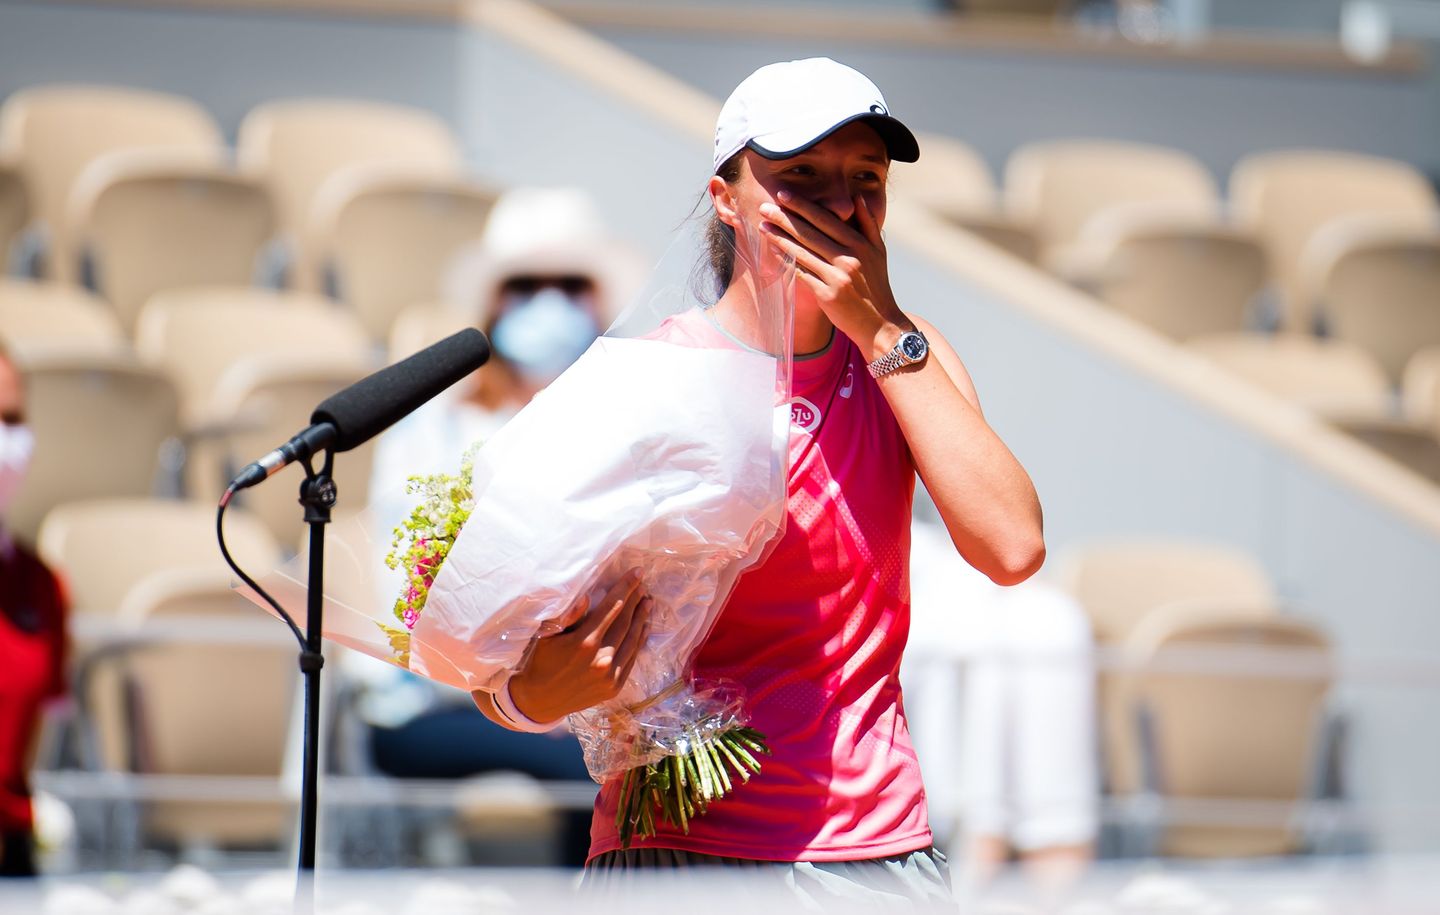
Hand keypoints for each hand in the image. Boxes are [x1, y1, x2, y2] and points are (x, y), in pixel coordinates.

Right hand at [507, 569, 651, 722]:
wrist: (539, 701)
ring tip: (648, 602)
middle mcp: (601, 659)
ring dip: (642, 618)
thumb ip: (568, 616)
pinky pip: (632, 658)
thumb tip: (587, 596)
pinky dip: (640, 641)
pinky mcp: (615, 687)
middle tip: (643, 585)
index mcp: (583, 642)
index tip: (637, 573)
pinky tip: (644, 627)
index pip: (611, 608)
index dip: (625, 588)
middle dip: (635, 600)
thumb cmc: (541, 661)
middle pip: (625, 621)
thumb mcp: (547, 636)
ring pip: (632, 639)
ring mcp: (610, 675)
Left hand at [759, 189, 909, 358]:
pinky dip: (786, 262)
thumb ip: (868, 223)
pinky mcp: (827, 296)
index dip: (802, 206)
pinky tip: (773, 252)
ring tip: (762, 226)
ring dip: (779, 238)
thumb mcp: (879, 251)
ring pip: (802, 252)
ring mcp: (837, 278)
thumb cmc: (877, 285)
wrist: (880, 323)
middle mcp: (849, 259)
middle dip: (784, 218)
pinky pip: (802, 274)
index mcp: (860, 245)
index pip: (826, 219)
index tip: (783, 194)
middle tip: (764, 207)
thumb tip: (858, 197)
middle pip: (810, 233)